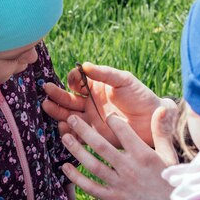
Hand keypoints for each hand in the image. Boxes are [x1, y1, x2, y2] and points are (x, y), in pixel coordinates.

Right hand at [43, 62, 176, 146]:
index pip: (76, 81)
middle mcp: (89, 102)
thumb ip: (104, 73)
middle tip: (46, 92)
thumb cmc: (140, 96)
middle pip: (67, 98)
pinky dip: (68, 131)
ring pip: (67, 115)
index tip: (74, 81)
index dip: (72, 80)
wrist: (153, 121)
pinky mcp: (94, 134)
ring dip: (57, 112)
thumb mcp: (123, 80)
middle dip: (56, 95)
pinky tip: (62, 127)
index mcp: (95, 86)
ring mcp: (90, 118)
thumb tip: (84, 65)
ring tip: (48, 108)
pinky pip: (76, 133)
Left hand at [60, 107, 178, 199]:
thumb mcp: (169, 156)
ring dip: (76, 150)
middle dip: (84, 130)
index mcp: (143, 154)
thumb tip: (164, 107)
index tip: (103, 114)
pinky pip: (91, 187)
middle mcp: (129, 167)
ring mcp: (119, 184)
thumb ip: (161, 132)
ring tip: (64, 137)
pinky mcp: (113, 199)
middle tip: (71, 118)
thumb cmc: (170, 183)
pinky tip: (65, 167)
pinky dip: (76, 177)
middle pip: (101, 145)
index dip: (111, 120)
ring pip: (92, 164)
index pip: (122, 131)